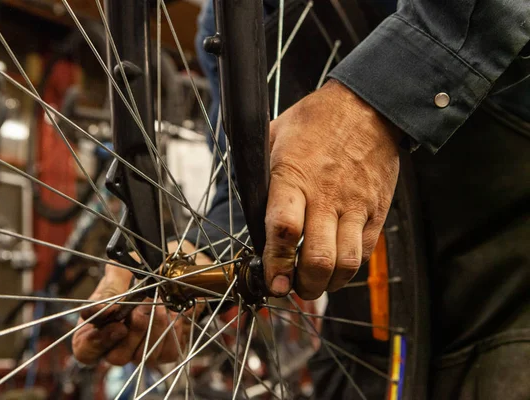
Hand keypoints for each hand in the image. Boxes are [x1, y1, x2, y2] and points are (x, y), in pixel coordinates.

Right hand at [72, 242, 207, 365]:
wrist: (171, 273)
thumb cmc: (140, 272)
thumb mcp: (122, 271)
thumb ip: (110, 287)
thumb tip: (103, 308)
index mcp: (97, 327)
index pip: (85, 350)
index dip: (96, 340)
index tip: (114, 317)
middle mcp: (117, 345)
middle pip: (116, 358)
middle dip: (132, 331)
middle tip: (140, 310)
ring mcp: (141, 352)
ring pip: (143, 356)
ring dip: (154, 327)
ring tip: (161, 305)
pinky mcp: (165, 352)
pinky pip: (168, 353)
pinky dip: (173, 330)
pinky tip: (174, 313)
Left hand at [263, 80, 401, 298]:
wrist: (368, 107)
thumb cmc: (317, 121)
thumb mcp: (275, 134)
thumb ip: (258, 170)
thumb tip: (243, 197)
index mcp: (294, 176)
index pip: (283, 229)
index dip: (275, 263)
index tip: (271, 280)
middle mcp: (326, 196)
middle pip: (318, 258)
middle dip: (302, 285)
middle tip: (292, 287)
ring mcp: (355, 205)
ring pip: (345, 264)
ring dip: (327, 284)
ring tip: (314, 282)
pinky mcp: (376, 211)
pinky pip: (364, 252)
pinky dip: (349, 269)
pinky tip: (336, 266)